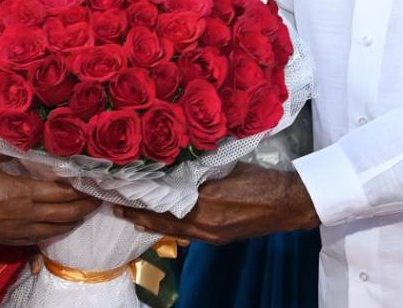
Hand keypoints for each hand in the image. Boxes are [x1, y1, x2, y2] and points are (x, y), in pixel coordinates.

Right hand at [0, 147, 100, 244]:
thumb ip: (4, 148)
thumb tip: (17, 134)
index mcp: (22, 191)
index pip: (62, 191)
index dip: (81, 187)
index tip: (95, 179)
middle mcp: (26, 213)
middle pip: (66, 211)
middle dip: (85, 204)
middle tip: (100, 196)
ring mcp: (20, 229)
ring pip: (57, 227)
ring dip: (75, 219)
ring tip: (87, 210)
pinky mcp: (11, 239)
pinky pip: (41, 237)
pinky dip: (57, 230)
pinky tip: (62, 225)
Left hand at [118, 164, 319, 244]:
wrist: (287, 203)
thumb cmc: (259, 179)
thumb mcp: (225, 166)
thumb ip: (198, 169)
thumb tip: (173, 164)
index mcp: (206, 202)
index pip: (163, 203)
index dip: (141, 200)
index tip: (120, 192)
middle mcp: (205, 223)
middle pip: (163, 221)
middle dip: (139, 215)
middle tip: (115, 207)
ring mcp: (211, 234)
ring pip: (172, 230)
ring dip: (151, 223)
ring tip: (130, 216)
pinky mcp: (218, 239)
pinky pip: (186, 234)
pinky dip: (170, 228)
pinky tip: (159, 224)